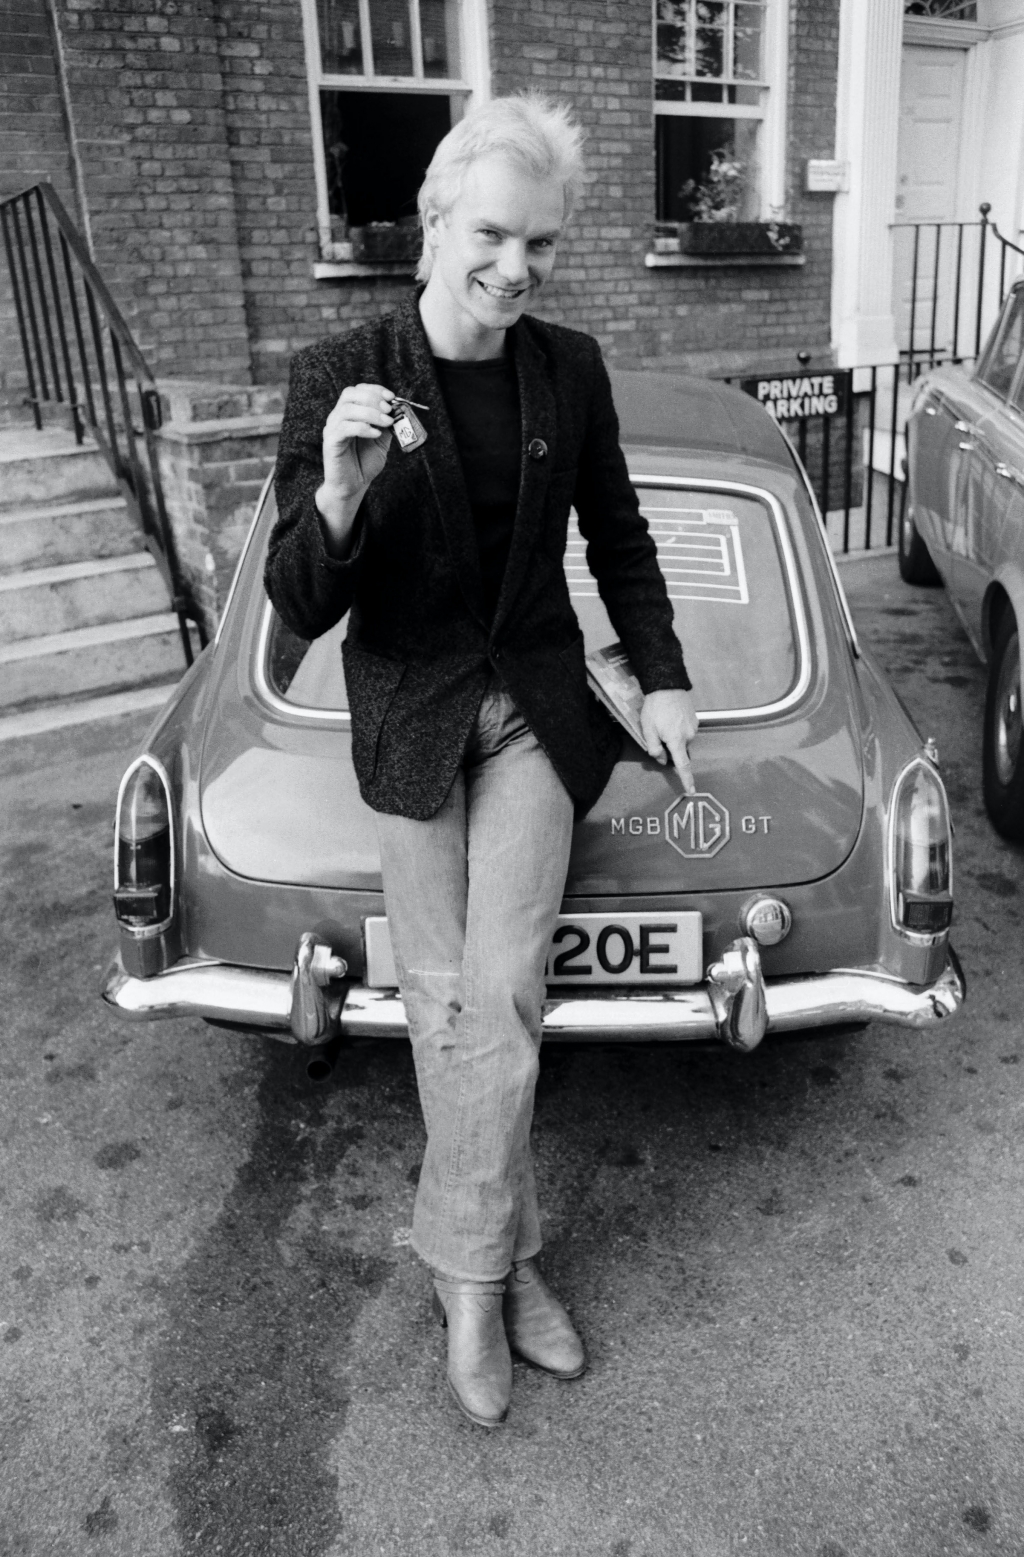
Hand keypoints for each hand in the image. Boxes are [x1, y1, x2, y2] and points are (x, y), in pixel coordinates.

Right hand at [316, 383, 394, 546]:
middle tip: (388, 409)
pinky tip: (375, 434)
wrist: (353, 486)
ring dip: (370, 413)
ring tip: (386, 422)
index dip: (374, 389)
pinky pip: (344, 428)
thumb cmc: (365, 462)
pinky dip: (362, 427)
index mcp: (349, 413)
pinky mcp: (331, 442)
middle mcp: (338, 417)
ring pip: (347, 409)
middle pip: (349, 394)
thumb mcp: (382, 441)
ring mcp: (332, 428)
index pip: (357, 390)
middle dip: (372, 398)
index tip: (391, 396)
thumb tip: (398, 411)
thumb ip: (387, 425)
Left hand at [640, 688, 698, 793]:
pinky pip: (686, 730)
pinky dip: (678, 728)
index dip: (687, 780)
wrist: (667, 685)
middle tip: (657, 733)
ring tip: (663, 721)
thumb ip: (654, 748)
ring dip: (673, 736)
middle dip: (670, 747)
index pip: (683, 765)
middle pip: (679, 750)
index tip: (692, 791)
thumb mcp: (648, 729)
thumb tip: (662, 760)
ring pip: (682, 740)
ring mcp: (693, 727)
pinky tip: (670, 717)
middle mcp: (688, 736)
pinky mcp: (695, 719)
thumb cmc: (655, 708)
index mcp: (676, 740)